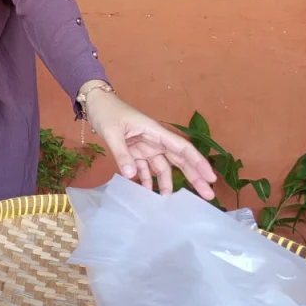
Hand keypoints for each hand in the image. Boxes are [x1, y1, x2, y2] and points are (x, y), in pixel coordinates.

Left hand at [83, 85, 216, 198]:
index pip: (182, 148)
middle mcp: (155, 140)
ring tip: (170, 201)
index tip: (210, 177)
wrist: (95, 104)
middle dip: (194, 177)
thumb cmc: (107, 112)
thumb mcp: (112, 132)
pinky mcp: (136, 152)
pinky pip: (145, 169)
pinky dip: (147, 180)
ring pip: (163, 167)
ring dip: (167, 183)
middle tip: (208, 195)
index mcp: (155, 131)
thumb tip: (131, 175)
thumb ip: (121, 153)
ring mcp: (146, 147)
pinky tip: (147, 193)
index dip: (198, 162)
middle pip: (179, 160)